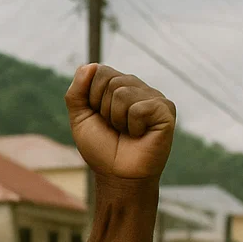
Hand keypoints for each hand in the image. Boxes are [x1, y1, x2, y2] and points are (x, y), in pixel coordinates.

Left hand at [64, 64, 175, 181]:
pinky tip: (141, 135)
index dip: (91, 98)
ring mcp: (154, 97)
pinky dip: (133, 127)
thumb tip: (89, 65)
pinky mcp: (166, 110)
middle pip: (110, 81)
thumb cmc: (102, 149)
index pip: (98, 71)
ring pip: (122, 93)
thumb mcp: (80, 119)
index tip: (99, 118)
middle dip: (103, 110)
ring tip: (127, 132)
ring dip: (117, 120)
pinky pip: (138, 108)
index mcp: (119, 86)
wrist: (118, 176)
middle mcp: (138, 87)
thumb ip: (76, 92)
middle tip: (115, 128)